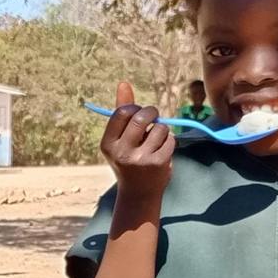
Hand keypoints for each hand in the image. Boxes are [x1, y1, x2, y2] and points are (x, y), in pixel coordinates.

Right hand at [99, 79, 173, 208]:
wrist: (138, 193)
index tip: (138, 114)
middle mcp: (121, 152)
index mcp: (108, 144)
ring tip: (156, 141)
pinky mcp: (158, 163)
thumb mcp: (120, 139)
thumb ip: (122, 112)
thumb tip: (123, 84)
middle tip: (153, 119)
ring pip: (159, 128)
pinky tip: (163, 151)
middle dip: (151, 113)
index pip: (123, 112)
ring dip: (162, 130)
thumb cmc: (129, 160)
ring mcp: (140, 159)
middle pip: (141, 117)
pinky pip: (170, 140)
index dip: (135, 109)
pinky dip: (169, 142)